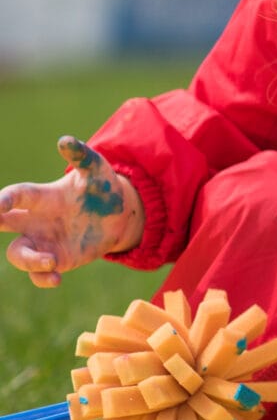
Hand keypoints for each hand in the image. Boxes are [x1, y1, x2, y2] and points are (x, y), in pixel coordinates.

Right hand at [0, 137, 143, 286]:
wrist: (121, 214)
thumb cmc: (102, 187)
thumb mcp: (96, 169)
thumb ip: (82, 156)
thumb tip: (65, 140)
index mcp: (42, 197)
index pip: (15, 196)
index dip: (3, 200)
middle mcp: (36, 220)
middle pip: (4, 224)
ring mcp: (44, 241)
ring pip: (18, 254)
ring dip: (28, 260)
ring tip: (51, 261)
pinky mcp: (57, 259)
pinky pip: (39, 274)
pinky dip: (42, 278)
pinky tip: (56, 279)